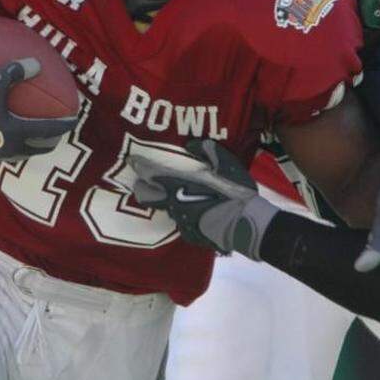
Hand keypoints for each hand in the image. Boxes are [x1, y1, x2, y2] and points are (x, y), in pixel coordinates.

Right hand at [0, 59, 75, 164]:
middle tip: (60, 130)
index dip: (64, 125)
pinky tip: (9, 141)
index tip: (74, 119)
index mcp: (15, 132)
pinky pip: (3, 156)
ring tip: (39, 136)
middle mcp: (7, 149)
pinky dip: (13, 149)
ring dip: (34, 146)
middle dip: (53, 139)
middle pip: (39, 148)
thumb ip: (16, 71)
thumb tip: (37, 63)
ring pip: (22, 155)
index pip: (49, 131)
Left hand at [129, 139, 277, 258]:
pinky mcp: (192, 235)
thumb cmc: (236, 193)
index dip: (141, 168)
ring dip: (169, 203)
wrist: (247, 225)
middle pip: (152, 197)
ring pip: (169, 211)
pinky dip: (185, 217)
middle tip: (143, 184)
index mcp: (181, 186)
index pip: (153, 176)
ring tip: (175, 198)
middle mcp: (176, 205)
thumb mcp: (227, 165)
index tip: (133, 162)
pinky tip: (194, 215)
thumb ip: (209, 151)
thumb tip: (192, 144)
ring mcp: (183, 223)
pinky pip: (183, 224)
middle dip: (146, 190)